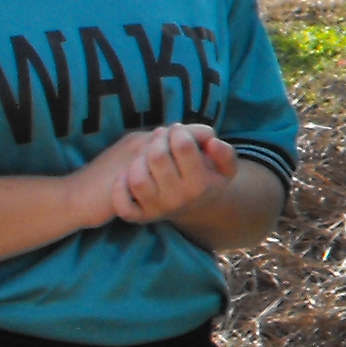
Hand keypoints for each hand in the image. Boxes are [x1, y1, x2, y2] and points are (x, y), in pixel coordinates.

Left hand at [111, 124, 233, 224]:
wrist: (195, 207)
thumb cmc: (207, 178)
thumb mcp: (225, 167)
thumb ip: (225, 153)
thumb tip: (212, 142)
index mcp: (200, 186)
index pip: (183, 146)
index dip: (179, 131)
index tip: (178, 130)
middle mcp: (178, 200)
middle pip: (157, 157)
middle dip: (158, 139)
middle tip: (161, 136)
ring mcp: (157, 209)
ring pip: (137, 178)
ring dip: (139, 158)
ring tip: (147, 153)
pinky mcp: (139, 217)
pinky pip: (122, 203)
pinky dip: (119, 187)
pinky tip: (127, 174)